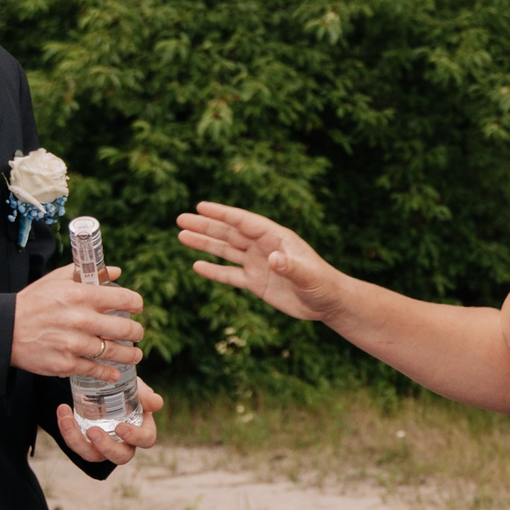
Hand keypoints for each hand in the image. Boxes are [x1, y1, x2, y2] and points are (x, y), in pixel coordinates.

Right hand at [12, 262, 143, 377]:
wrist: (4, 330)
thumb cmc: (32, 303)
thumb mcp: (56, 280)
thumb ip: (87, 273)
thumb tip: (115, 271)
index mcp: (81, 295)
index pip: (125, 299)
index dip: (136, 304)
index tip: (137, 308)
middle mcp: (81, 319)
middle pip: (127, 329)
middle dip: (137, 332)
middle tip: (137, 334)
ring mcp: (74, 343)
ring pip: (115, 352)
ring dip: (130, 355)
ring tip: (135, 355)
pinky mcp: (66, 363)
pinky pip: (96, 370)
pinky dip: (109, 373)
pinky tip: (115, 372)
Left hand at [54, 376, 162, 466]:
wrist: (106, 388)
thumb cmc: (127, 391)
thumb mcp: (137, 389)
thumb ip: (145, 395)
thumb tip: (155, 404)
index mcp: (142, 431)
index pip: (146, 440)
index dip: (135, 437)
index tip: (121, 427)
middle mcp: (124, 444)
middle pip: (120, 456)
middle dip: (107, 447)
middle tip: (93, 432)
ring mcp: (103, 446)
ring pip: (93, 455)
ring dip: (79, 442)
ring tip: (68, 421)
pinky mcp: (85, 443)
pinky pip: (75, 443)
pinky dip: (67, 428)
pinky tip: (63, 410)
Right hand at [179, 202, 344, 321]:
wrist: (328, 303)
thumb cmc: (323, 285)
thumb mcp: (309, 276)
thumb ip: (291, 267)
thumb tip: (273, 258)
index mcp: (276, 238)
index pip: (245, 222)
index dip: (223, 214)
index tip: (201, 206)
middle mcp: (264, 247)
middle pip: (230, 233)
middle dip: (206, 226)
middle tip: (181, 218)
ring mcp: (258, 264)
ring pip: (226, 250)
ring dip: (205, 243)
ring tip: (181, 235)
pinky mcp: (256, 283)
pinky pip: (230, 275)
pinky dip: (214, 270)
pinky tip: (196, 265)